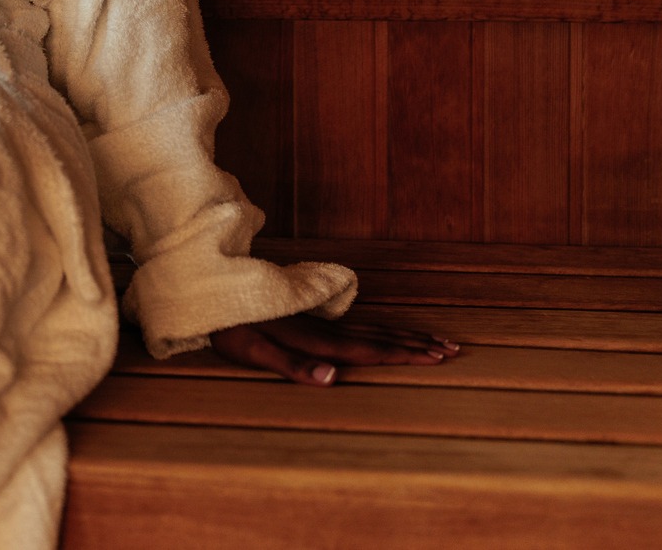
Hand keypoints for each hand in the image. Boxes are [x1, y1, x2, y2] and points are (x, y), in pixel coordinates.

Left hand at [209, 313, 458, 384]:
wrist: (208, 284)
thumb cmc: (228, 325)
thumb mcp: (254, 350)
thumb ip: (294, 366)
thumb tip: (335, 378)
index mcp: (315, 340)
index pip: (369, 350)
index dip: (403, 354)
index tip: (437, 357)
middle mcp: (322, 327)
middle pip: (378, 335)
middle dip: (416, 342)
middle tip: (453, 347)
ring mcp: (317, 318)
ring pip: (370, 326)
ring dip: (403, 333)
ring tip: (432, 338)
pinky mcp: (308, 314)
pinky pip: (354, 323)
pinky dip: (379, 327)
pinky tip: (385, 330)